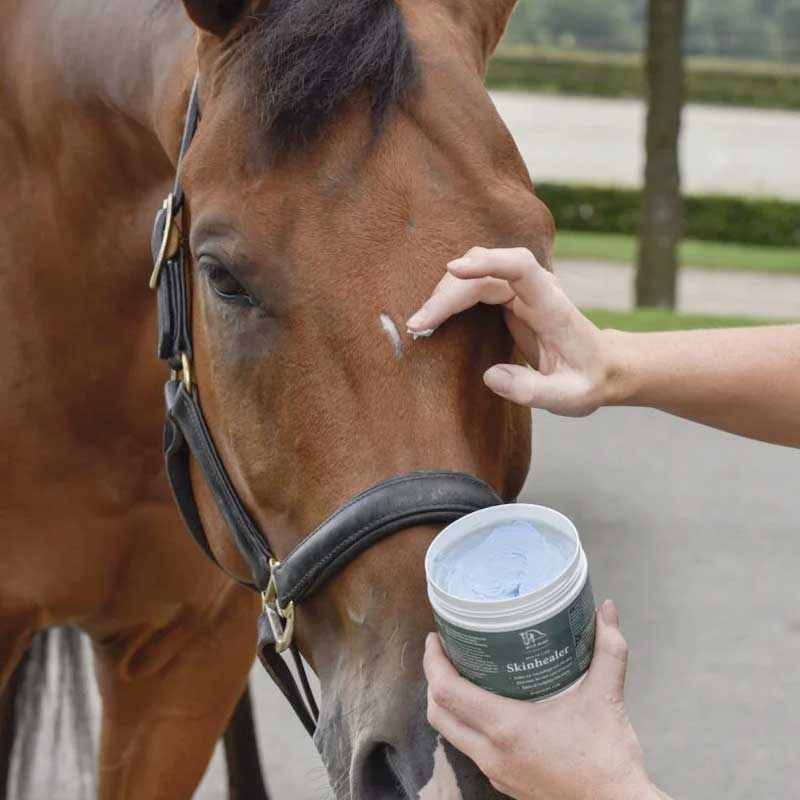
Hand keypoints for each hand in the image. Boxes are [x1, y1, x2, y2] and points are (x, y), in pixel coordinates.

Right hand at [407, 247, 610, 416]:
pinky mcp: (509, 297)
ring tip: (421, 324)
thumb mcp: (568, 398)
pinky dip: (450, 297)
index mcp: (552, 306)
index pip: (521, 266)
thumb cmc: (586, 381)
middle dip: (448, 293)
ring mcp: (522, 290)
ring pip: (476, 273)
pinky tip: (433, 318)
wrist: (601, 368)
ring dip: (445, 293)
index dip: (487, 262)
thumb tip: (489, 376)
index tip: (453, 271)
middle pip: (486, 270)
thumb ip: (532, 390)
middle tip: (418, 326)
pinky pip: (475, 284)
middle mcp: (536, 289)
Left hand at [423, 600, 665, 799]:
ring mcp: (496, 772)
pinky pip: (471, 750)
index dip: (433, 662)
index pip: (447, 692)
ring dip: (447, 704)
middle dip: (433, 680)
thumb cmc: (608, 758)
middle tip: (444, 651)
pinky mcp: (506, 784)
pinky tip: (487, 706)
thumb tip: (606, 609)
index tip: (436, 638)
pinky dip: (466, 724)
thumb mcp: (607, 697)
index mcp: (506, 728)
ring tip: (461, 672)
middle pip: (438, 714)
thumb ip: (608, 649)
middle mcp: (492, 753)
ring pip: (452, 735)